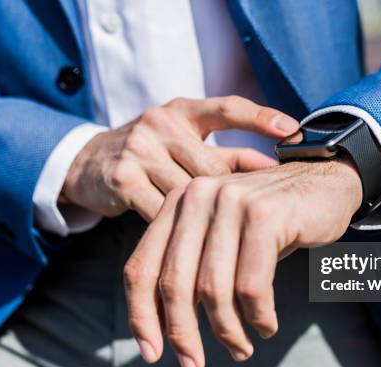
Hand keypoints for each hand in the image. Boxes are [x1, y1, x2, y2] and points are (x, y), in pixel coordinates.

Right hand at [60, 96, 299, 220]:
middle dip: (231, 198)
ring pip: (189, 194)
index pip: (227, 109)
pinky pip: (162, 212)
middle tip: (253, 221)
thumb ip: (227, 157)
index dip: (261, 117)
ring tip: (225, 239)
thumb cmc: (152, 156)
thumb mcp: (185, 146)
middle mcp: (161, 123)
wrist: (87, 164)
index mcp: (183, 111)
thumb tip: (275, 172)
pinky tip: (187, 243)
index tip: (293, 130)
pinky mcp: (122, 179)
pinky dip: (178, 230)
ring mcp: (139, 149)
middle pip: (213, 167)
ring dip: (205, 220)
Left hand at [124, 157, 361, 366]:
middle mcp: (196, 197)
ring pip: (213, 288)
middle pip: (173, 282)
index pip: (141, 267)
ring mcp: (230, 203)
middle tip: (194, 364)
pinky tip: (266, 327)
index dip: (142, 316)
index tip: (152, 353)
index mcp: (177, 204)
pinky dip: (258, 316)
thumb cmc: (270, 221)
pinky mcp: (264, 216)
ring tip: (241, 348)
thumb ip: (190, 268)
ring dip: (227, 330)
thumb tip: (165, 328)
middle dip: (182, 333)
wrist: (324, 183)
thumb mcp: (221, 238)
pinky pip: (251, 285)